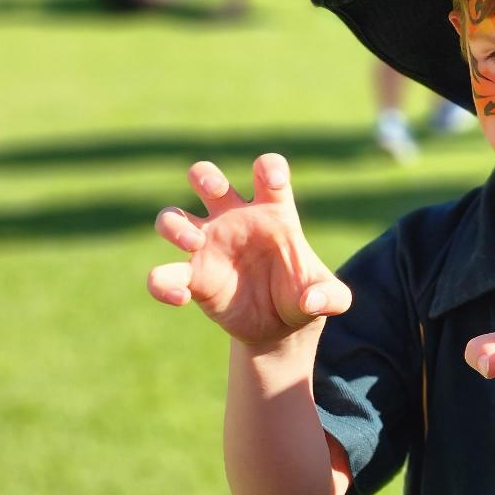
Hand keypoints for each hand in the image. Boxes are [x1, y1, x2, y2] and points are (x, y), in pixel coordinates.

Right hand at [147, 154, 351, 348]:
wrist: (282, 328)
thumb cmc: (305, 297)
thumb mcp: (331, 299)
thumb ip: (331, 298)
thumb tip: (310, 302)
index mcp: (273, 212)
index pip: (267, 171)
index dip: (269, 167)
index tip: (273, 181)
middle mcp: (235, 221)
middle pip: (206, 177)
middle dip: (205, 175)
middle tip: (214, 189)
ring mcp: (209, 246)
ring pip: (172, 217)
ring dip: (174, 225)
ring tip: (194, 244)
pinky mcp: (193, 277)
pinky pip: (162, 274)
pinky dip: (162, 283)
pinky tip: (181, 297)